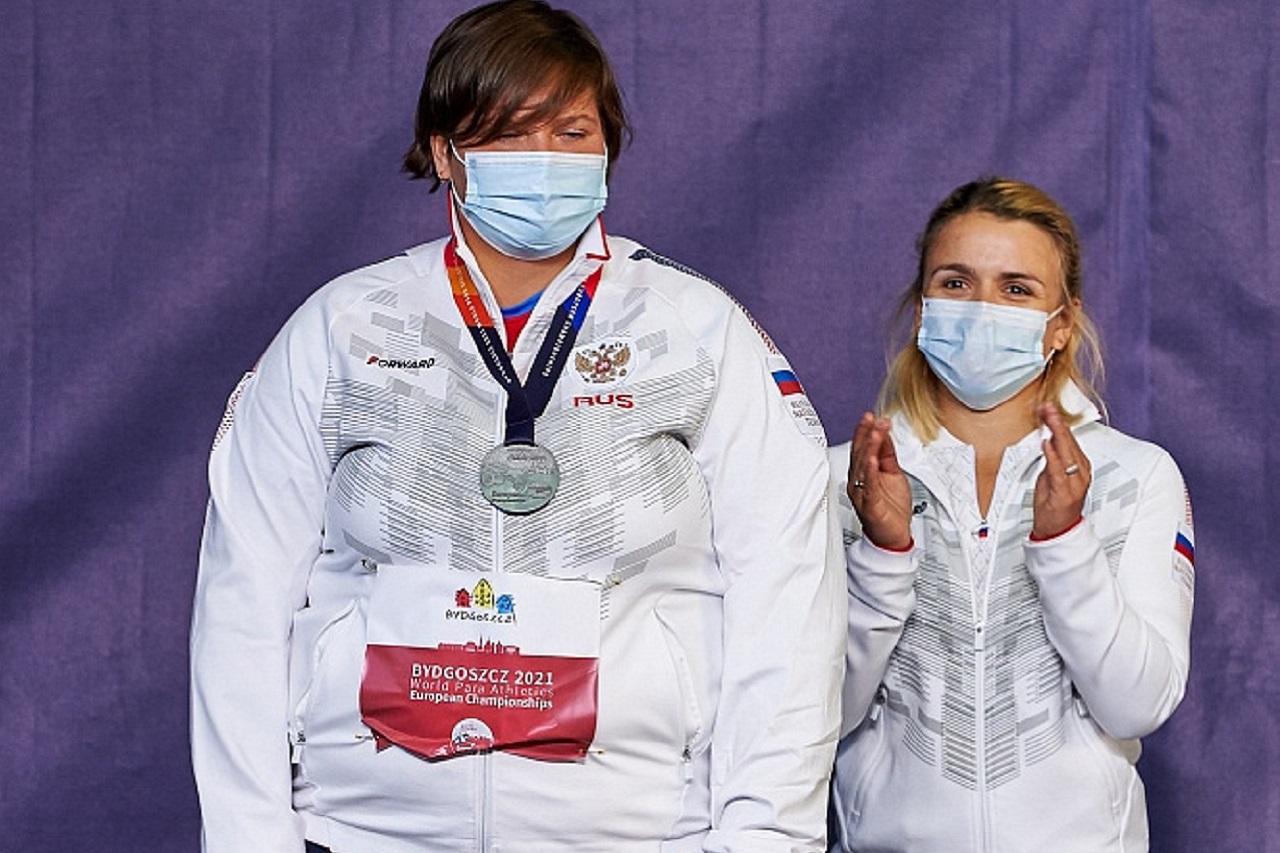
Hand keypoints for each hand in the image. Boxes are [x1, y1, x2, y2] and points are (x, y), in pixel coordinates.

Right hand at [847, 412, 913, 549]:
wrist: (892, 535)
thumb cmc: (890, 508)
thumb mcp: (893, 474)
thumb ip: (887, 454)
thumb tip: (885, 434)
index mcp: (864, 472)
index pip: (862, 447)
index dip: (865, 431)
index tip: (871, 417)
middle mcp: (860, 481)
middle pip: (860, 453)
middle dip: (865, 434)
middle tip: (872, 419)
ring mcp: (863, 492)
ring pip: (863, 466)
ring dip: (868, 447)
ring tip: (874, 432)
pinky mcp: (869, 503)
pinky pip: (868, 485)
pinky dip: (869, 471)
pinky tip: (872, 459)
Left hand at [1033, 402, 1089, 538]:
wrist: (1058, 531)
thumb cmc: (1056, 505)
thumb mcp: (1052, 476)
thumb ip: (1052, 460)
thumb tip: (1048, 443)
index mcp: (1080, 467)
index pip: (1070, 439)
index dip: (1059, 422)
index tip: (1049, 409)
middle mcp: (1080, 473)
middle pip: (1069, 442)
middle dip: (1058, 422)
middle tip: (1048, 407)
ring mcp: (1073, 482)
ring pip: (1066, 453)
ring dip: (1057, 433)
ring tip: (1049, 418)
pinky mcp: (1064, 492)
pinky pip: (1058, 471)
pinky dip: (1052, 456)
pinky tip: (1047, 445)